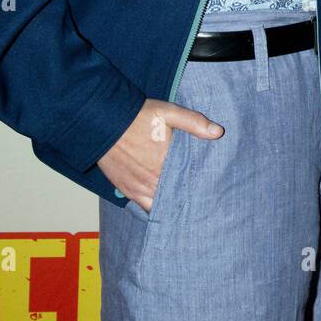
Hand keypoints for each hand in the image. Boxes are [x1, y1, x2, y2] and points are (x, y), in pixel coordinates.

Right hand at [97, 98, 223, 211]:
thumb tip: (218, 132)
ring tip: (184, 204)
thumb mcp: (167, 112)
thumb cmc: (137, 117)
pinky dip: (155, 208)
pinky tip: (164, 206)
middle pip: (177, 196)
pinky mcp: (127, 190)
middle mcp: (154, 179)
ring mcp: (139, 187)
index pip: (190, 182)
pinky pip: (145, 207)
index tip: (210, 188)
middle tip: (201, 200)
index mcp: (167, 162)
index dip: (200, 186)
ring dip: (172, 204)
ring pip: (162, 205)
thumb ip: (194, 122)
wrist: (102, 123)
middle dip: (188, 198)